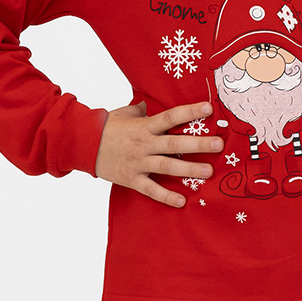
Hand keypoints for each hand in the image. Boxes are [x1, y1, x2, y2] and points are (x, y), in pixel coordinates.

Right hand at [94, 99, 223, 206]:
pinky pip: (151, 190)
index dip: (189, 112)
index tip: (208, 109)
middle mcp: (144, 144)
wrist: (83, 143)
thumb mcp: (127, 112)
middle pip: (174, 144)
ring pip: (167, 166)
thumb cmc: (108, 126)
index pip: (170, 116)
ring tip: (209, 171)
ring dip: (189, 170)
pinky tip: (182, 201)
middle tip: (218, 145)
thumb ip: (147, 109)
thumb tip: (161, 99)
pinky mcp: (131, 179)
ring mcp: (138, 163)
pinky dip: (166, 196)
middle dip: (198, 144)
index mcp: (144, 126)